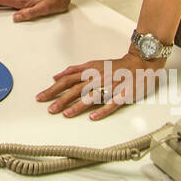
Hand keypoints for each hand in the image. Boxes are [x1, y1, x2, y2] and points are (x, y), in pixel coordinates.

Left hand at [36, 52, 165, 119]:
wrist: (139, 63)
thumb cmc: (115, 67)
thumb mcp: (92, 64)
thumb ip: (74, 70)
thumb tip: (56, 76)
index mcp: (89, 72)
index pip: (67, 80)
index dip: (53, 88)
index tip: (41, 96)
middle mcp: (97, 79)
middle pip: (76, 89)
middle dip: (61, 99)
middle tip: (49, 109)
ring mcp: (110, 87)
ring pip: (91, 96)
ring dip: (77, 105)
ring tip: (65, 114)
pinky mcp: (123, 95)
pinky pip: (112, 103)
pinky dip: (102, 110)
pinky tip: (93, 117)